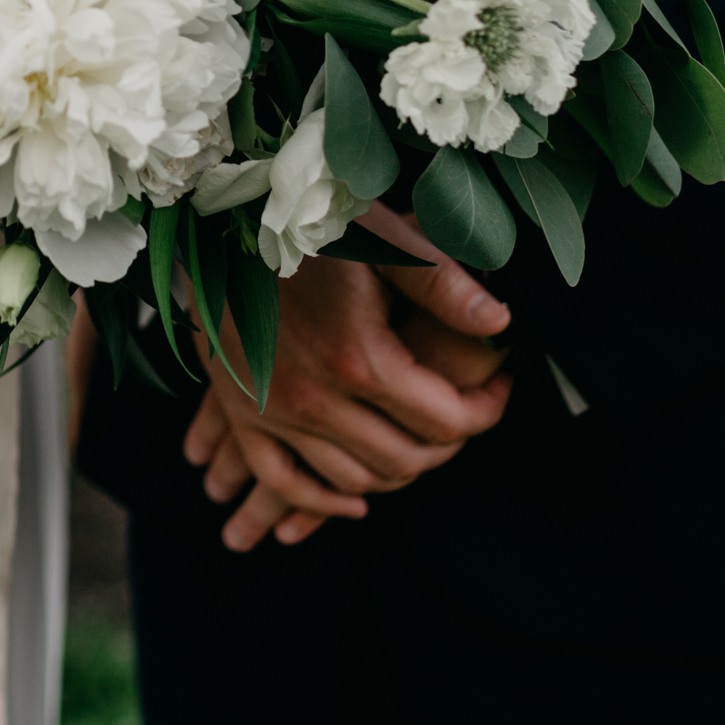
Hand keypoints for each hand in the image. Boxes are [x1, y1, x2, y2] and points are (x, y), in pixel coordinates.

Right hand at [184, 203, 513, 550]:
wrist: (223, 222)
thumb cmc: (312, 224)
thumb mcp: (384, 240)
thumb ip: (444, 285)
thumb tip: (501, 323)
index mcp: (361, 358)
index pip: (447, 421)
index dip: (487, 410)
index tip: (500, 385)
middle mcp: (317, 399)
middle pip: (405, 460)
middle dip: (447, 445)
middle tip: (464, 413)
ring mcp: (275, 411)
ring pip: (354, 480)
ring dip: (396, 472)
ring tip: (418, 441)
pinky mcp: (243, 412)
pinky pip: (285, 482)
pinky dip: (322, 502)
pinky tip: (353, 498)